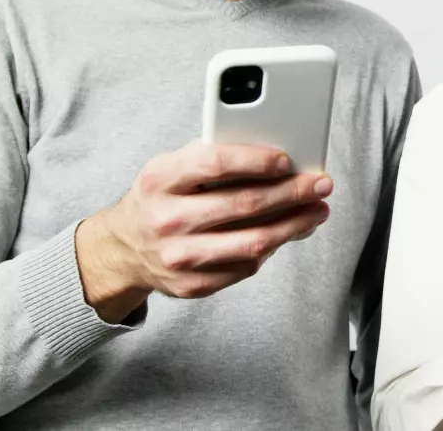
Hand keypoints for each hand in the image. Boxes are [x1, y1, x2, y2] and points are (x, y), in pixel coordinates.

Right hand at [76, 141, 332, 321]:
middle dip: (292, 193)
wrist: (123, 249)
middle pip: (243, 204)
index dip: (256, 160)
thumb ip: (214, 157)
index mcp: (161, 179)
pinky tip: (288, 232)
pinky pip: (245, 267)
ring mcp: (178, 257)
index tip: (287, 160)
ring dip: (294, 225)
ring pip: (252, 241)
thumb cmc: (160, 197)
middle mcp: (167, 219)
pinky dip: (272, 248)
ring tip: (317, 211)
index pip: (215, 163)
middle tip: (320, 184)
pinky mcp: (191, 285)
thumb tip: (276, 160)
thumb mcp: (172, 166)